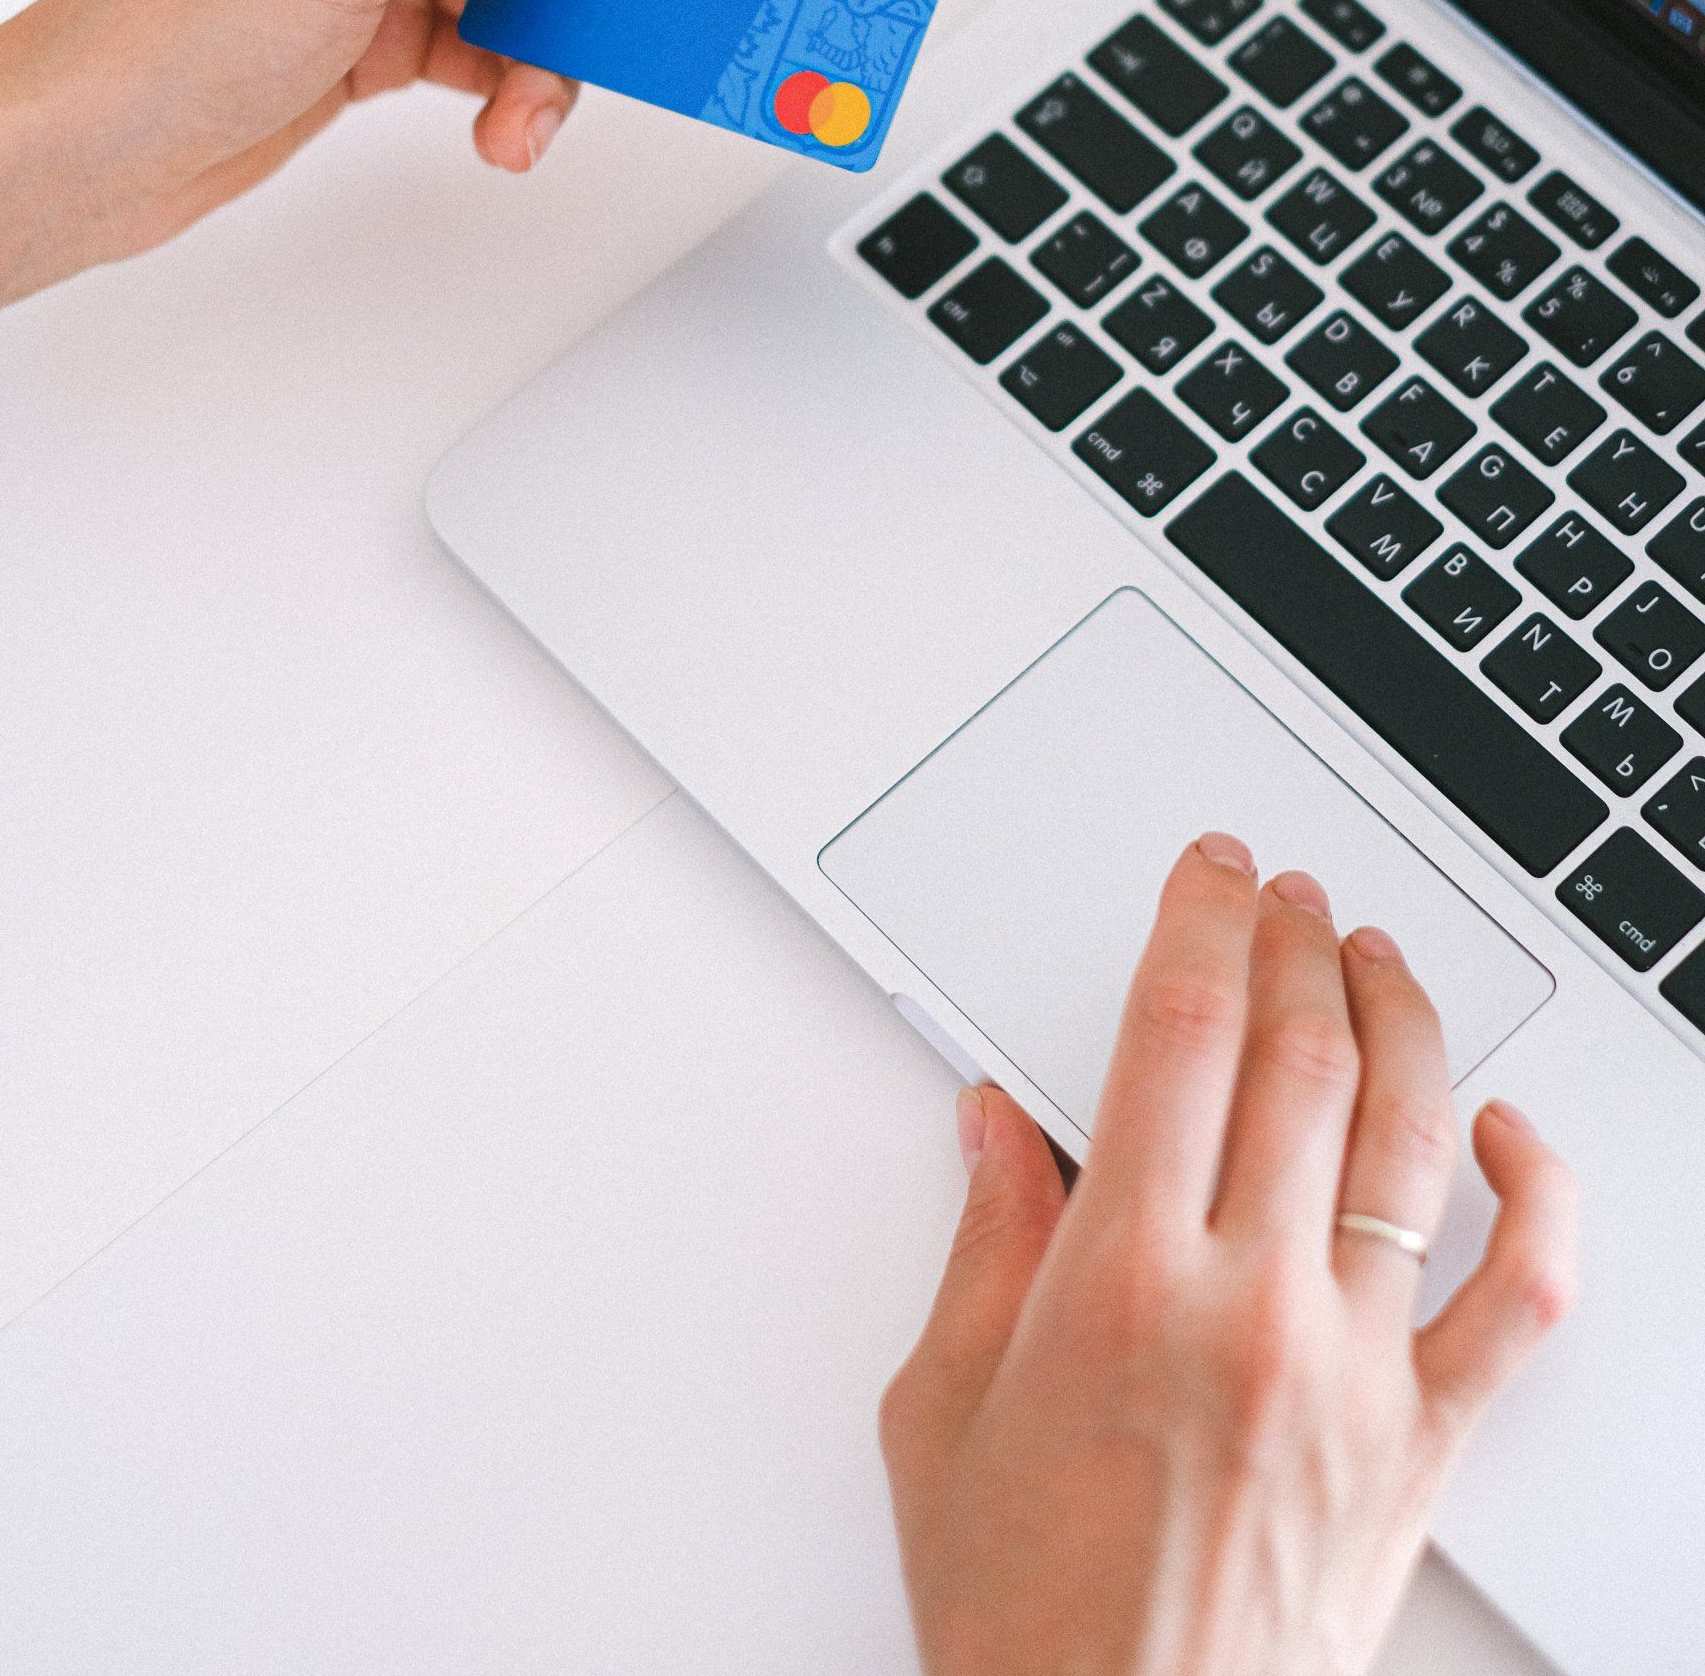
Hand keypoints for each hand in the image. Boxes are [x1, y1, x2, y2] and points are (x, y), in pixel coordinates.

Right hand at [882, 836, 1575, 1675]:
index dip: (1200, 921)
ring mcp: (1354, 1370)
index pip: (1180, 1031)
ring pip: (1407, 1135)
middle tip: (1283, 891)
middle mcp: (1251, 1306)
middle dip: (1293, 939)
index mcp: (1121, 1284)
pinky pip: (1518, 1295)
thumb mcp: (943, 1413)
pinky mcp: (1423, 1442)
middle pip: (1299, 1053)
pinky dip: (1532, 1193)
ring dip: (1397, 1015)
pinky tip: (1503, 1130)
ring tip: (1374, 955)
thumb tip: (998, 1127)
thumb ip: (981, 1246)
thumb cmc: (1030, 1616)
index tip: (1208, 873)